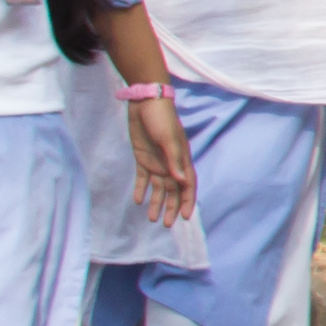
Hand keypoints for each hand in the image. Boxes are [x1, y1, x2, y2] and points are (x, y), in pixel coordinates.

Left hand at [124, 91, 196, 224]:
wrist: (145, 101)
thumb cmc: (161, 118)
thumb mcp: (168, 139)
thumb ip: (174, 161)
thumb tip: (182, 183)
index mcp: (181, 159)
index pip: (187, 185)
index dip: (187, 201)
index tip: (184, 217)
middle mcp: (170, 163)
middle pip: (173, 190)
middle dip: (171, 207)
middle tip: (166, 224)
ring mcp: (156, 161)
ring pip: (158, 187)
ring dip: (156, 202)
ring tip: (152, 219)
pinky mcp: (143, 157)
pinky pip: (143, 178)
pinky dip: (141, 189)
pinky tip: (138, 201)